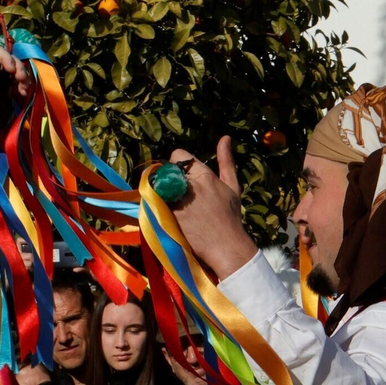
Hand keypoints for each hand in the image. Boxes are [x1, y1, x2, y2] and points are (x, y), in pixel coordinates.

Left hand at [166, 137, 258, 279]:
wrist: (225, 247)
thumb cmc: (230, 217)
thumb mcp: (232, 186)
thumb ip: (226, 161)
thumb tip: (225, 137)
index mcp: (204, 176)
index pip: (177, 155)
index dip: (178, 164)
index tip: (182, 176)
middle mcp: (189, 186)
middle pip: (165, 171)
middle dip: (169, 179)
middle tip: (177, 193)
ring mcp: (176, 203)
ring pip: (157, 187)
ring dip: (161, 193)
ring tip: (173, 205)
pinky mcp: (167, 218)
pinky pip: (153, 204)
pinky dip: (156, 207)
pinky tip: (167, 215)